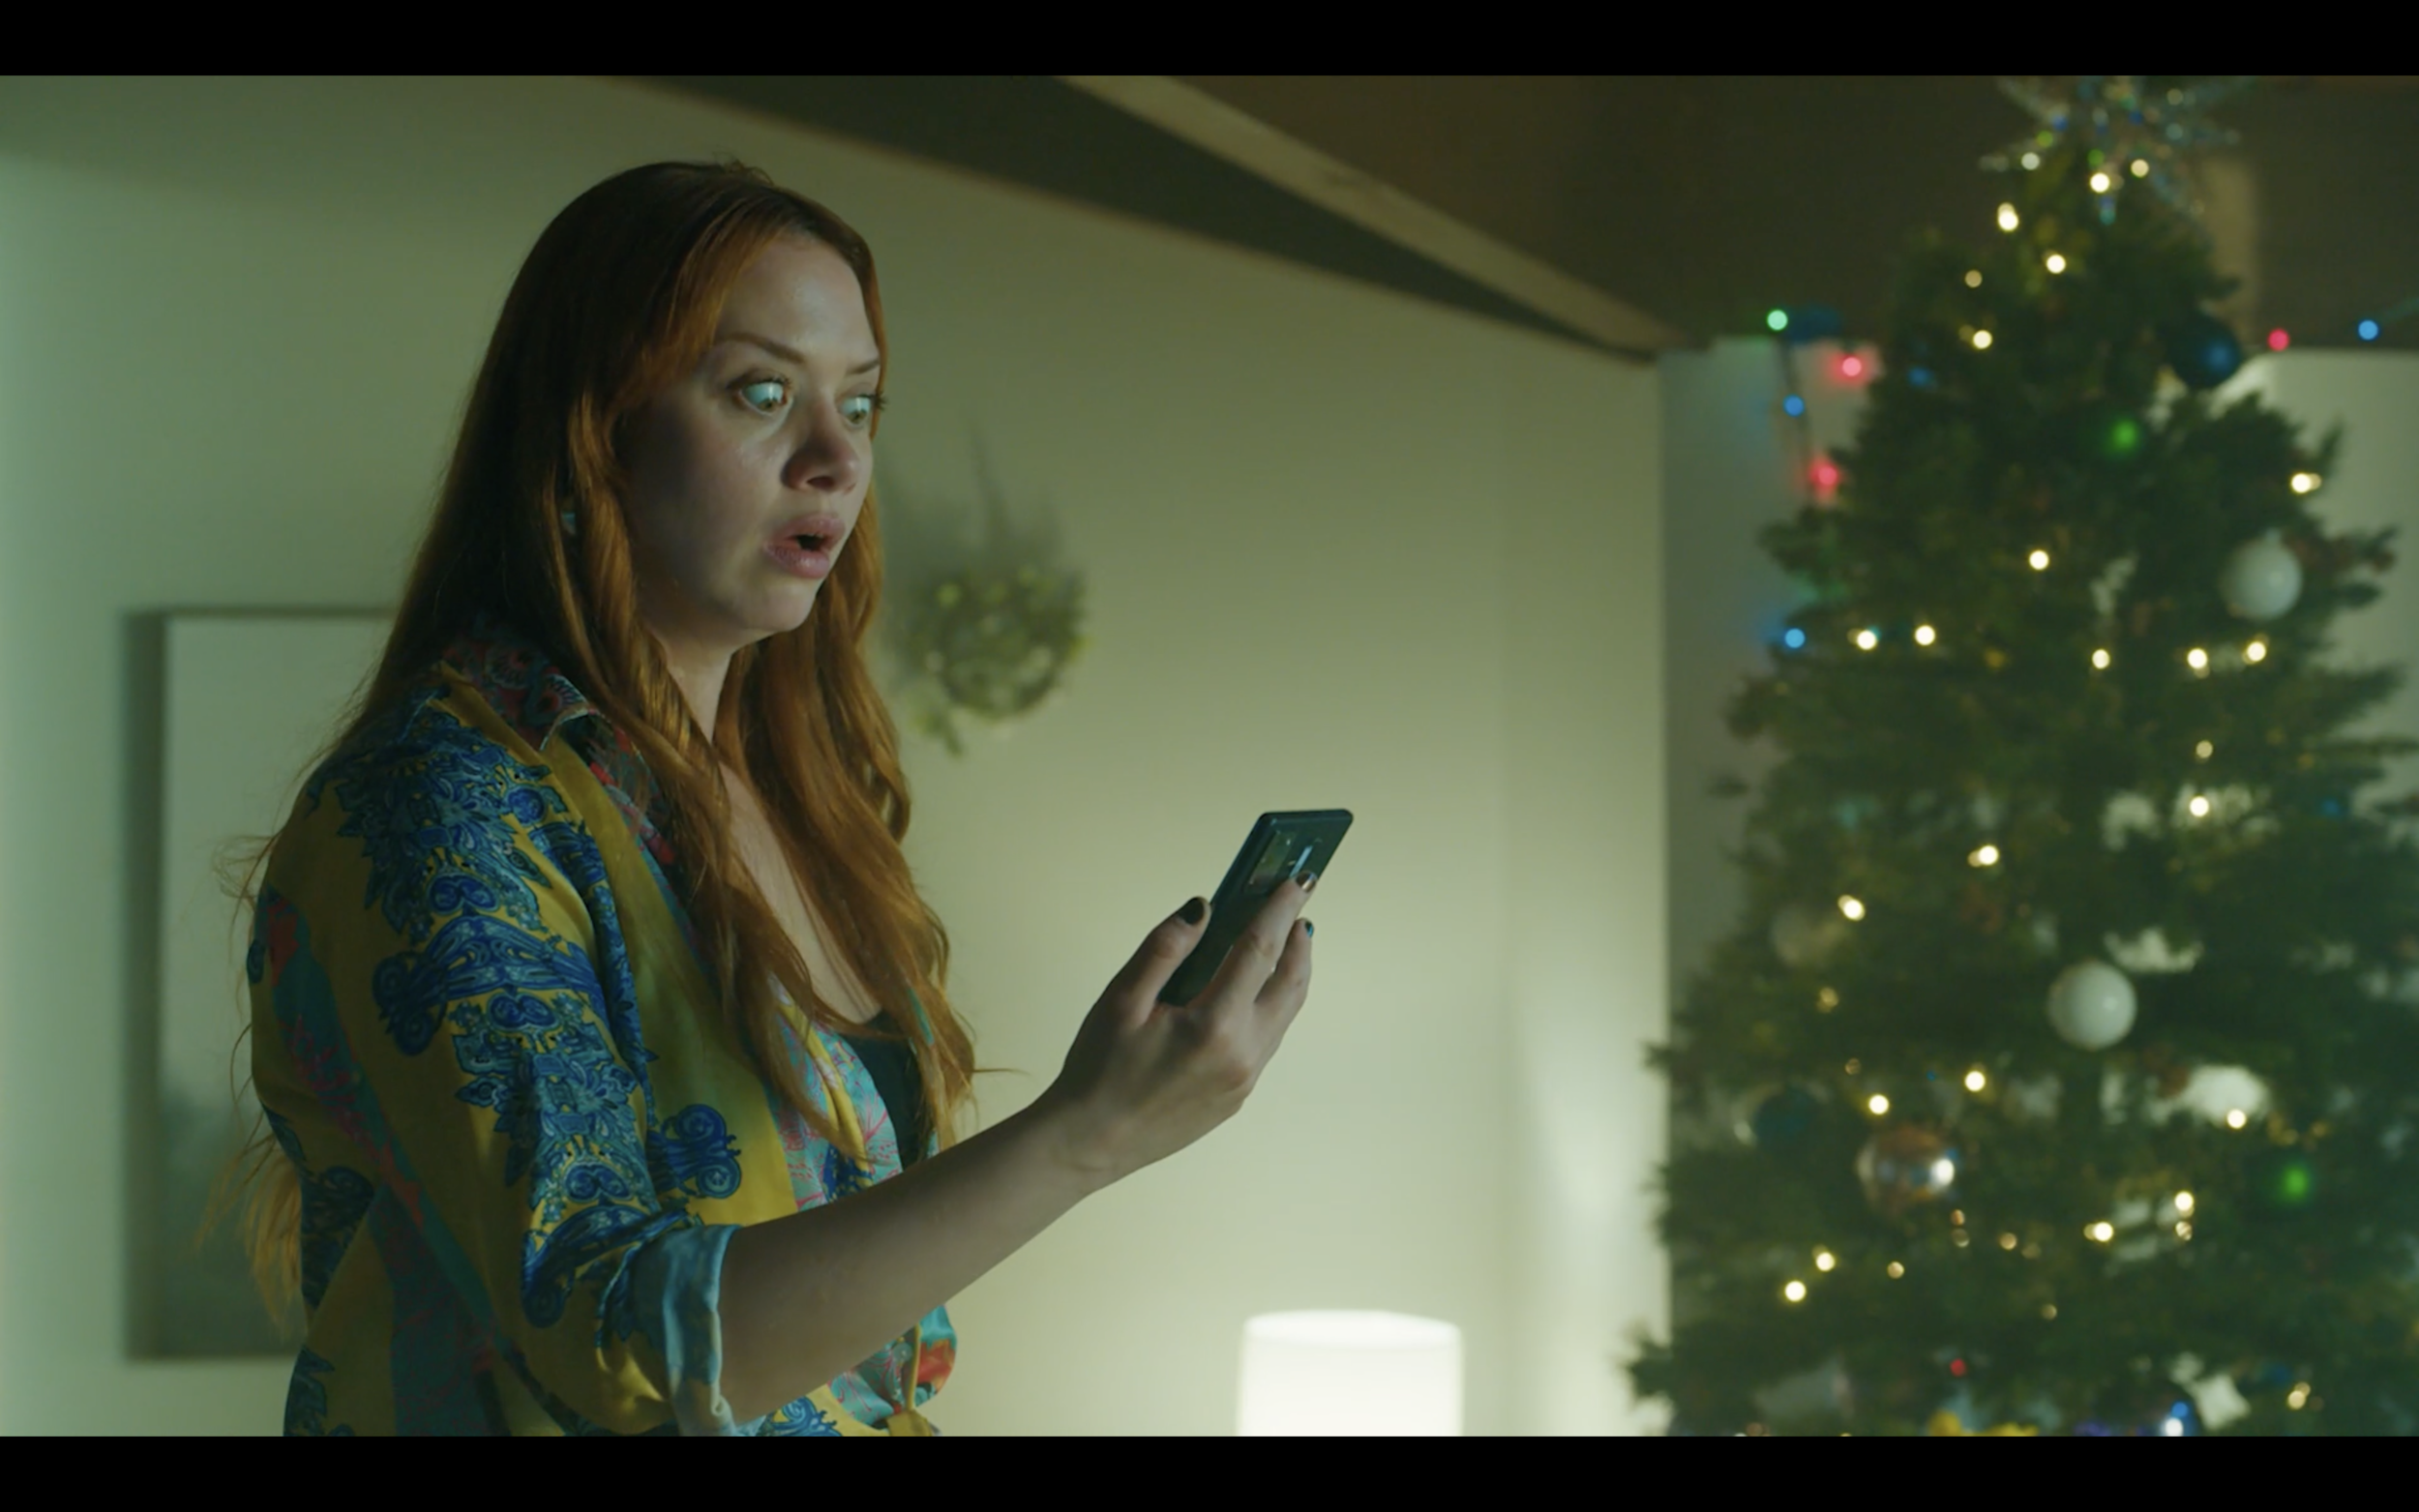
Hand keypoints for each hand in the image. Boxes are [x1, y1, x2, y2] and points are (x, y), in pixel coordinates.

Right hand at [1035, 876, 1316, 1187]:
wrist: (1090, 1142)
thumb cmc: (1098, 1070)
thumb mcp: (1120, 999)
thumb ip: (1165, 948)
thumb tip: (1203, 909)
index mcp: (1214, 1025)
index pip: (1261, 951)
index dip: (1279, 910)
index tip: (1295, 881)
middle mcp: (1242, 1054)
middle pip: (1290, 984)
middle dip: (1299, 941)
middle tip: (1297, 907)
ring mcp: (1245, 1080)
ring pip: (1284, 1015)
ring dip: (1289, 974)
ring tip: (1284, 943)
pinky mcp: (1238, 1097)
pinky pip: (1267, 1041)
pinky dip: (1269, 1006)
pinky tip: (1250, 993)